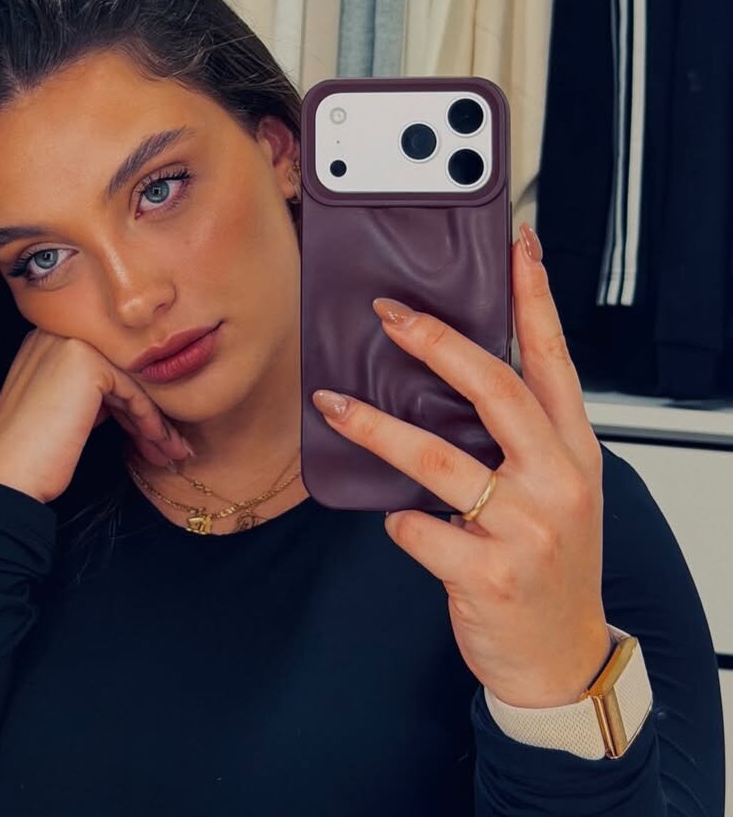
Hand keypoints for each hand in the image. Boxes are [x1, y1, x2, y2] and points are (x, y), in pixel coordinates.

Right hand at [0, 329, 191, 504]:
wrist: (6, 477)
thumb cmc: (32, 454)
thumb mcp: (63, 409)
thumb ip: (89, 391)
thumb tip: (132, 397)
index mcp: (44, 341)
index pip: (103, 367)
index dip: (129, 402)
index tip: (152, 432)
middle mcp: (54, 334)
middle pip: (119, 373)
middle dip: (146, 412)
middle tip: (170, 444)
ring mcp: (69, 345)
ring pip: (130, 383)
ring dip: (155, 421)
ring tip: (172, 451)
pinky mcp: (85, 363)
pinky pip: (133, 392)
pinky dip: (149, 421)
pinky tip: (160, 445)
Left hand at [310, 222, 611, 708]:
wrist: (561, 655)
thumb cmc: (550, 560)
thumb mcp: (554, 488)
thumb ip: (517, 436)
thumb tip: (446, 375)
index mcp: (572, 450)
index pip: (552, 359)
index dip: (534, 300)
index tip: (517, 248)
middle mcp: (556, 480)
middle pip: (494, 390)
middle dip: (437, 343)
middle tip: (387, 314)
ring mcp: (526, 529)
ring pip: (438, 459)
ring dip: (376, 426)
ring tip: (332, 404)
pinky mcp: (489, 574)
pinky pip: (418, 529)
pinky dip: (399, 521)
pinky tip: (398, 519)